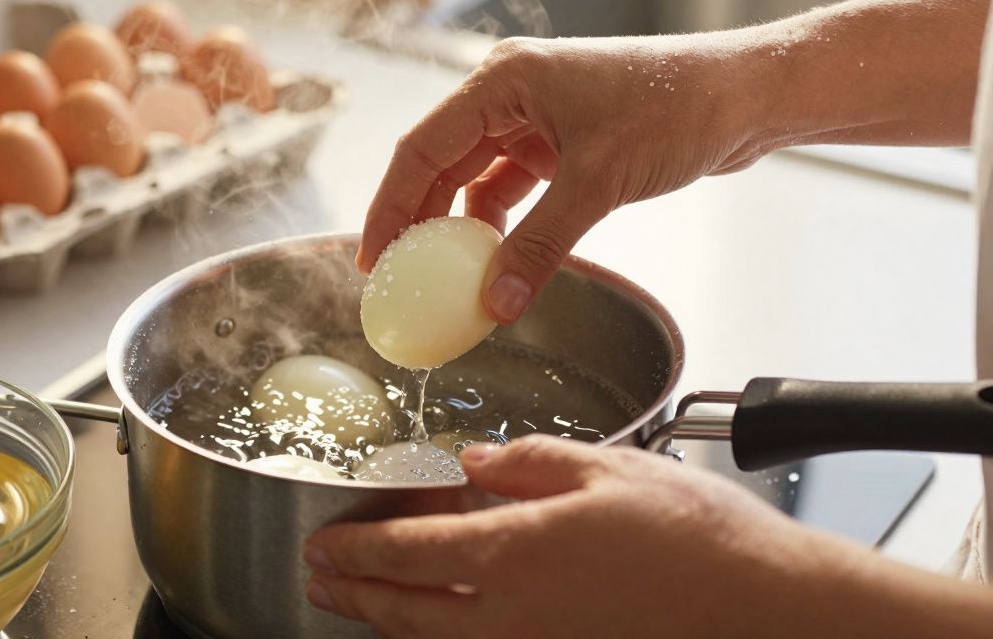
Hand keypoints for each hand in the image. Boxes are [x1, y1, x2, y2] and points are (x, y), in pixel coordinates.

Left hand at [303, 436, 991, 638]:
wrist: (764, 607)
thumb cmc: (695, 535)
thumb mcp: (604, 467)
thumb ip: (526, 462)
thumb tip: (474, 461)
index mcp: (514, 553)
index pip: (405, 552)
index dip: (354, 550)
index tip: (323, 545)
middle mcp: (512, 614)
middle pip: (406, 609)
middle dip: (354, 595)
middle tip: (320, 581)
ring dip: (387, 622)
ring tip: (357, 607)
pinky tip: (439, 626)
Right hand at [357, 34, 769, 323]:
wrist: (743, 97)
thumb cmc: (675, 109)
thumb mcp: (597, 184)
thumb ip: (539, 247)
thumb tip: (493, 304)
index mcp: (503, 81)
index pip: (422, 149)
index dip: (390, 206)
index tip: (372, 258)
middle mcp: (510, 93)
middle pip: (440, 163)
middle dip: (419, 221)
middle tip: (398, 277)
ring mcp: (535, 117)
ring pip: (474, 179)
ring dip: (462, 228)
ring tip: (445, 279)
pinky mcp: (560, 141)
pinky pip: (511, 188)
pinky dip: (501, 226)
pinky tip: (496, 262)